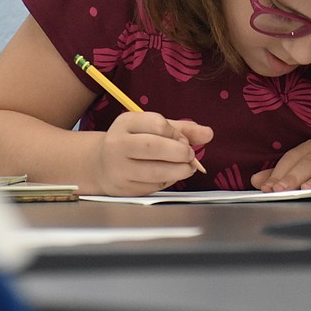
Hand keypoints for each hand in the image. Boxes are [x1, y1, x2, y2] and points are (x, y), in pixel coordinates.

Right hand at [92, 111, 212, 195]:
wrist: (101, 164)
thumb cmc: (133, 142)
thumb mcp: (153, 128)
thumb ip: (182, 129)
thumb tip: (209, 134)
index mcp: (126, 122)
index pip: (157, 123)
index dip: (176, 133)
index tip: (183, 139)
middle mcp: (118, 144)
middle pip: (154, 146)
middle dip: (180, 152)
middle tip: (190, 155)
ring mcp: (118, 168)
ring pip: (155, 170)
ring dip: (179, 170)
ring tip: (187, 167)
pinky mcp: (123, 188)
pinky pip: (152, 186)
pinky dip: (167, 181)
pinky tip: (169, 175)